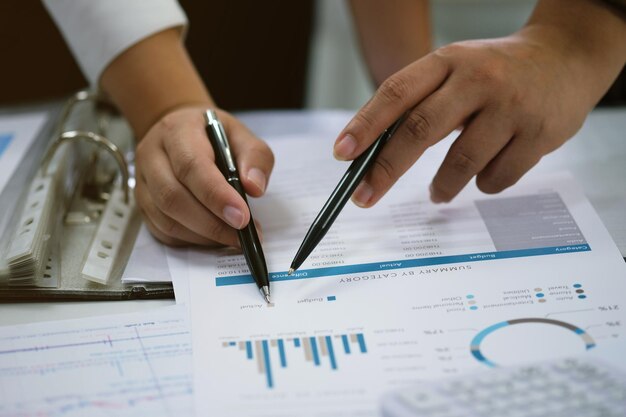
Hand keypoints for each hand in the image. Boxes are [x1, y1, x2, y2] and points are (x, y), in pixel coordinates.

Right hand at [134, 107, 273, 245]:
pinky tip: (214, 237)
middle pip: (173, 197)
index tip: (242, 217)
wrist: (180, 132)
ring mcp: (143, 182)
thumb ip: (255, 157)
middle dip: (211, 223)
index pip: (191, 166)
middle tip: (242, 234)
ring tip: (233, 237)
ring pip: (166, 219)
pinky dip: (191, 240)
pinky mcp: (142, 204)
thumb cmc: (212, 135)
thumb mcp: (241, 134)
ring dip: (203, 235)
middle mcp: (152, 155)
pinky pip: (162, 231)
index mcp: (176, 131)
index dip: (216, 196)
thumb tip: (254, 187)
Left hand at [333, 28, 601, 205]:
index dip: (365, 125)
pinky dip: (482, 184)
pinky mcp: (540, 135)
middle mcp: (479, 80)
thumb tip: (371, 153)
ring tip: (438, 192)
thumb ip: (418, 104)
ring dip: (442, 187)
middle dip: (386, 170)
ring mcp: (511, 108)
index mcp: (449, 61)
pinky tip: (485, 172)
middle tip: (365, 196)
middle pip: (420, 130)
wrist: (567, 58)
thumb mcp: (454, 71)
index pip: (396, 92)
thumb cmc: (496, 71)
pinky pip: (496, 179)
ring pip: (460, 163)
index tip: (342, 153)